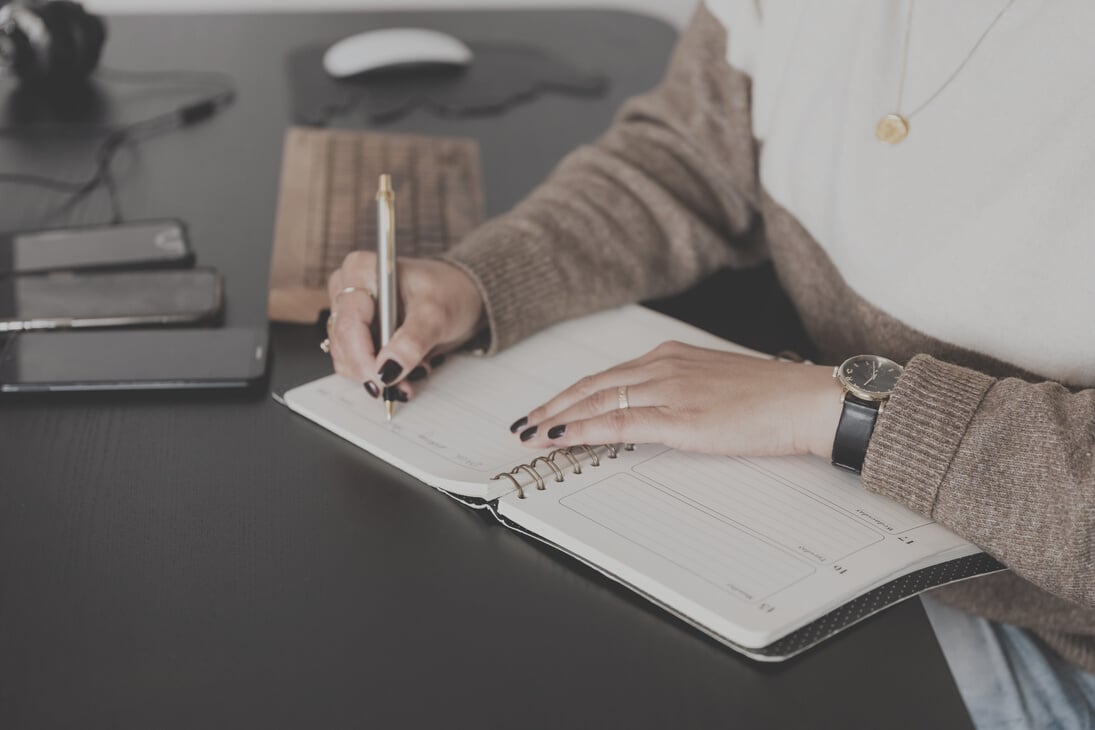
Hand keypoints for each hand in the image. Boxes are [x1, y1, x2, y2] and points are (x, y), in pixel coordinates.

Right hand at [325, 252, 483, 397]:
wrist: (460, 296)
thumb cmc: (449, 292)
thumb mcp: (436, 315)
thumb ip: (412, 341)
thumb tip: (388, 370)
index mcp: (361, 271)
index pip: (349, 323)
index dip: (362, 357)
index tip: (384, 380)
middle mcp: (347, 289)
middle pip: (343, 342)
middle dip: (373, 369)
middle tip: (404, 384)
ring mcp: (349, 311)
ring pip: (345, 357)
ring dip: (378, 374)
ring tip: (413, 370)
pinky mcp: (356, 332)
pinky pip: (356, 362)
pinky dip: (380, 373)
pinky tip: (405, 368)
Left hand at [513, 341, 843, 458]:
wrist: (806, 400)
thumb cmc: (770, 397)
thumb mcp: (714, 385)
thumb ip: (679, 392)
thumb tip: (652, 411)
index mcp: (670, 356)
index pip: (606, 375)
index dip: (570, 394)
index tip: (547, 408)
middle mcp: (663, 366)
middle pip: (592, 385)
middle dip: (552, 406)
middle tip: (524, 424)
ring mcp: (670, 390)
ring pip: (598, 401)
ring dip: (559, 419)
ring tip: (532, 435)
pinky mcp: (680, 418)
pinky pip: (621, 422)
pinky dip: (585, 429)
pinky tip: (564, 438)